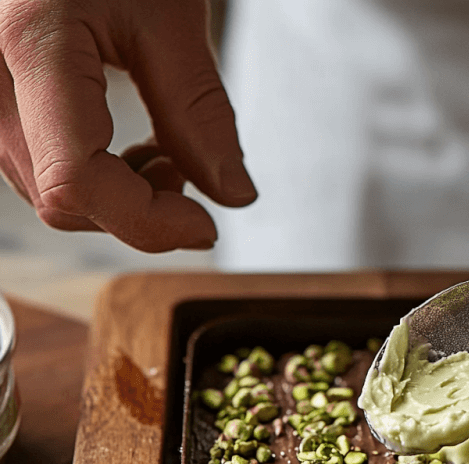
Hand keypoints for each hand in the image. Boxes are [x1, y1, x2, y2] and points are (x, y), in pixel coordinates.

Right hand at [0, 0, 255, 251]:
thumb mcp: (170, 12)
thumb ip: (200, 110)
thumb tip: (235, 195)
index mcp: (32, 40)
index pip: (76, 180)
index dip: (148, 223)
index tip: (207, 227)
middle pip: (63, 198)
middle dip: (142, 210)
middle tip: (192, 173)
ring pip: (50, 191)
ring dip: (122, 198)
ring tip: (169, 155)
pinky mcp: (1, 96)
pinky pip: (41, 165)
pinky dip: (100, 178)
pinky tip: (136, 151)